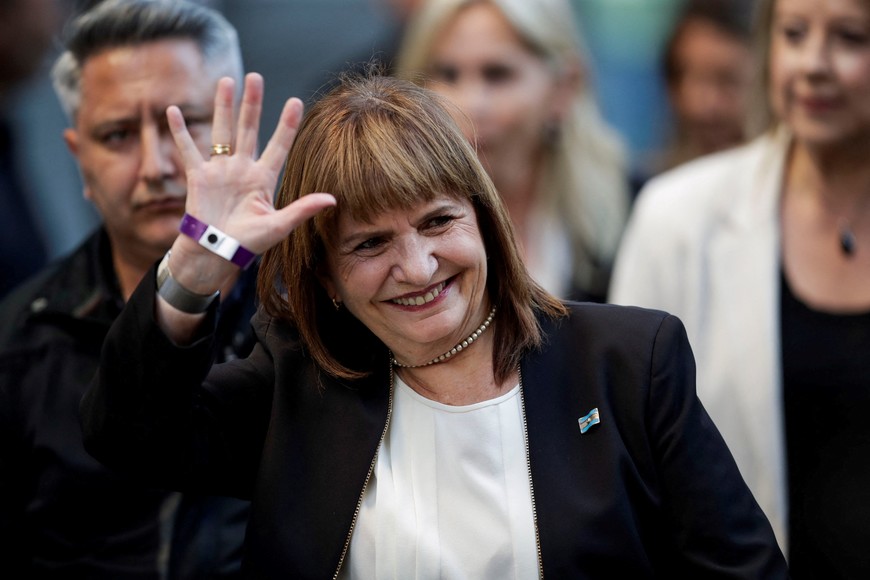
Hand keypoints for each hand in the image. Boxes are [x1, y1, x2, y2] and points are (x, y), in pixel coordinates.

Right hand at [166, 72, 334, 255]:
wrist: (217, 253)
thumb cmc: (249, 243)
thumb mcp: (279, 226)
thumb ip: (302, 209)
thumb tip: (332, 200)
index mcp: (263, 179)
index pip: (279, 146)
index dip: (286, 125)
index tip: (296, 101)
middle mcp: (242, 169)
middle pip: (249, 129)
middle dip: (253, 103)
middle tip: (255, 76)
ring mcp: (221, 170)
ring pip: (222, 131)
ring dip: (223, 106)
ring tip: (227, 81)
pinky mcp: (199, 176)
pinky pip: (188, 149)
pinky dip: (180, 131)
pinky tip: (172, 110)